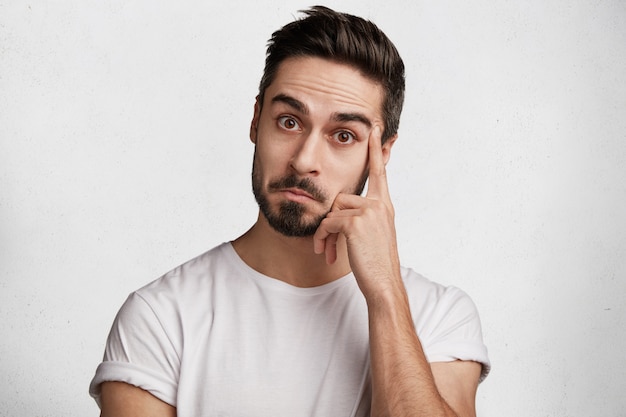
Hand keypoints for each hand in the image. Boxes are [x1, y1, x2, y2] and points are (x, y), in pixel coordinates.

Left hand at [313, 126, 400, 297]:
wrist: (383, 284)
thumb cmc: (375, 264)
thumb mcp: (371, 236)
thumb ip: (360, 217)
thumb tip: (335, 213)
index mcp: (385, 205)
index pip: (379, 172)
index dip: (376, 150)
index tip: (375, 130)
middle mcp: (379, 204)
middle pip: (340, 199)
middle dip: (330, 223)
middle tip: (328, 246)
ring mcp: (369, 212)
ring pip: (332, 212)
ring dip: (324, 234)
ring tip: (328, 252)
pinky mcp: (355, 222)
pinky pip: (328, 223)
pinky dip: (323, 238)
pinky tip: (328, 254)